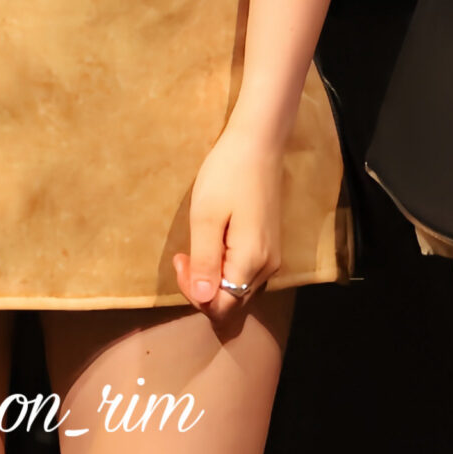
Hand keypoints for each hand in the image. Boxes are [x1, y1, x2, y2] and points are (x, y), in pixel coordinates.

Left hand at [173, 125, 283, 327]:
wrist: (258, 144)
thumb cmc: (226, 175)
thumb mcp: (205, 217)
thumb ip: (204, 261)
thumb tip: (202, 300)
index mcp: (251, 262)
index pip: (221, 308)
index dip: (194, 295)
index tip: (180, 260)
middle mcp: (267, 268)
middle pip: (231, 303)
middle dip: (201, 288)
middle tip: (183, 255)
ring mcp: (271, 258)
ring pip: (238, 290)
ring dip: (213, 279)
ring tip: (194, 248)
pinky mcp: (269, 247)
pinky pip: (244, 275)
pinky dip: (225, 269)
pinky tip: (213, 245)